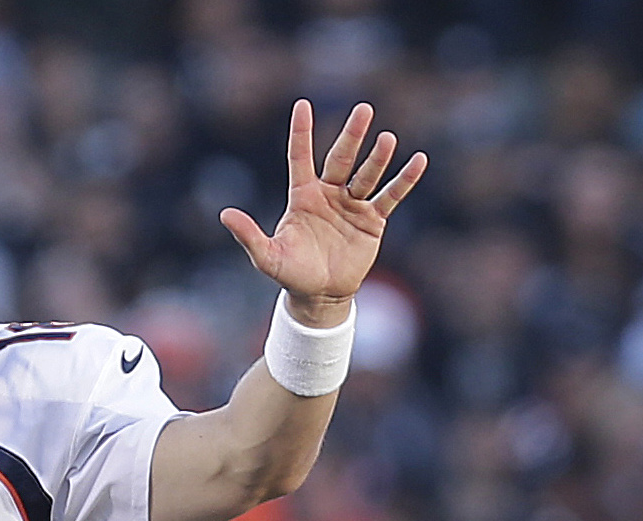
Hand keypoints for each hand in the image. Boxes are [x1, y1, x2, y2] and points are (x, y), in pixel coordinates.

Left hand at [222, 101, 426, 324]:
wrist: (320, 294)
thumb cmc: (290, 273)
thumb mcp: (266, 256)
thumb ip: (247, 234)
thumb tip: (224, 214)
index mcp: (302, 197)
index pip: (301, 158)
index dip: (301, 133)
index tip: (302, 105)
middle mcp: (329, 194)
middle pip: (341, 159)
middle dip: (352, 136)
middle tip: (363, 109)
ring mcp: (352, 204)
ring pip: (367, 174)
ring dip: (378, 158)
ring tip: (387, 139)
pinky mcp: (372, 219)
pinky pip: (390, 195)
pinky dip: (404, 180)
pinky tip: (418, 160)